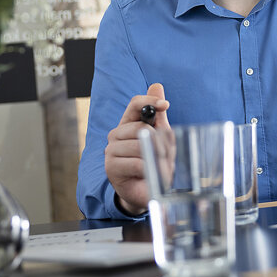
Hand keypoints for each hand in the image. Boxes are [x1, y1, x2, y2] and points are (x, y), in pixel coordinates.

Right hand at [105, 83, 170, 214]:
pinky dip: (149, 169)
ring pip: (139, 145)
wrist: (147, 191)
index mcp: (128, 124)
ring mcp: (111, 151)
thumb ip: (159, 114)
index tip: (165, 105)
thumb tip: (157, 85)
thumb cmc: (154, 162)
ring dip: (156, 157)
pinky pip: (137, 162)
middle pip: (139, 126)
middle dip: (159, 141)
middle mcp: (115, 135)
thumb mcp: (162, 137)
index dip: (150, 101)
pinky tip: (149, 174)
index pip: (135, 104)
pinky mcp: (111, 167)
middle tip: (166, 154)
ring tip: (159, 166)